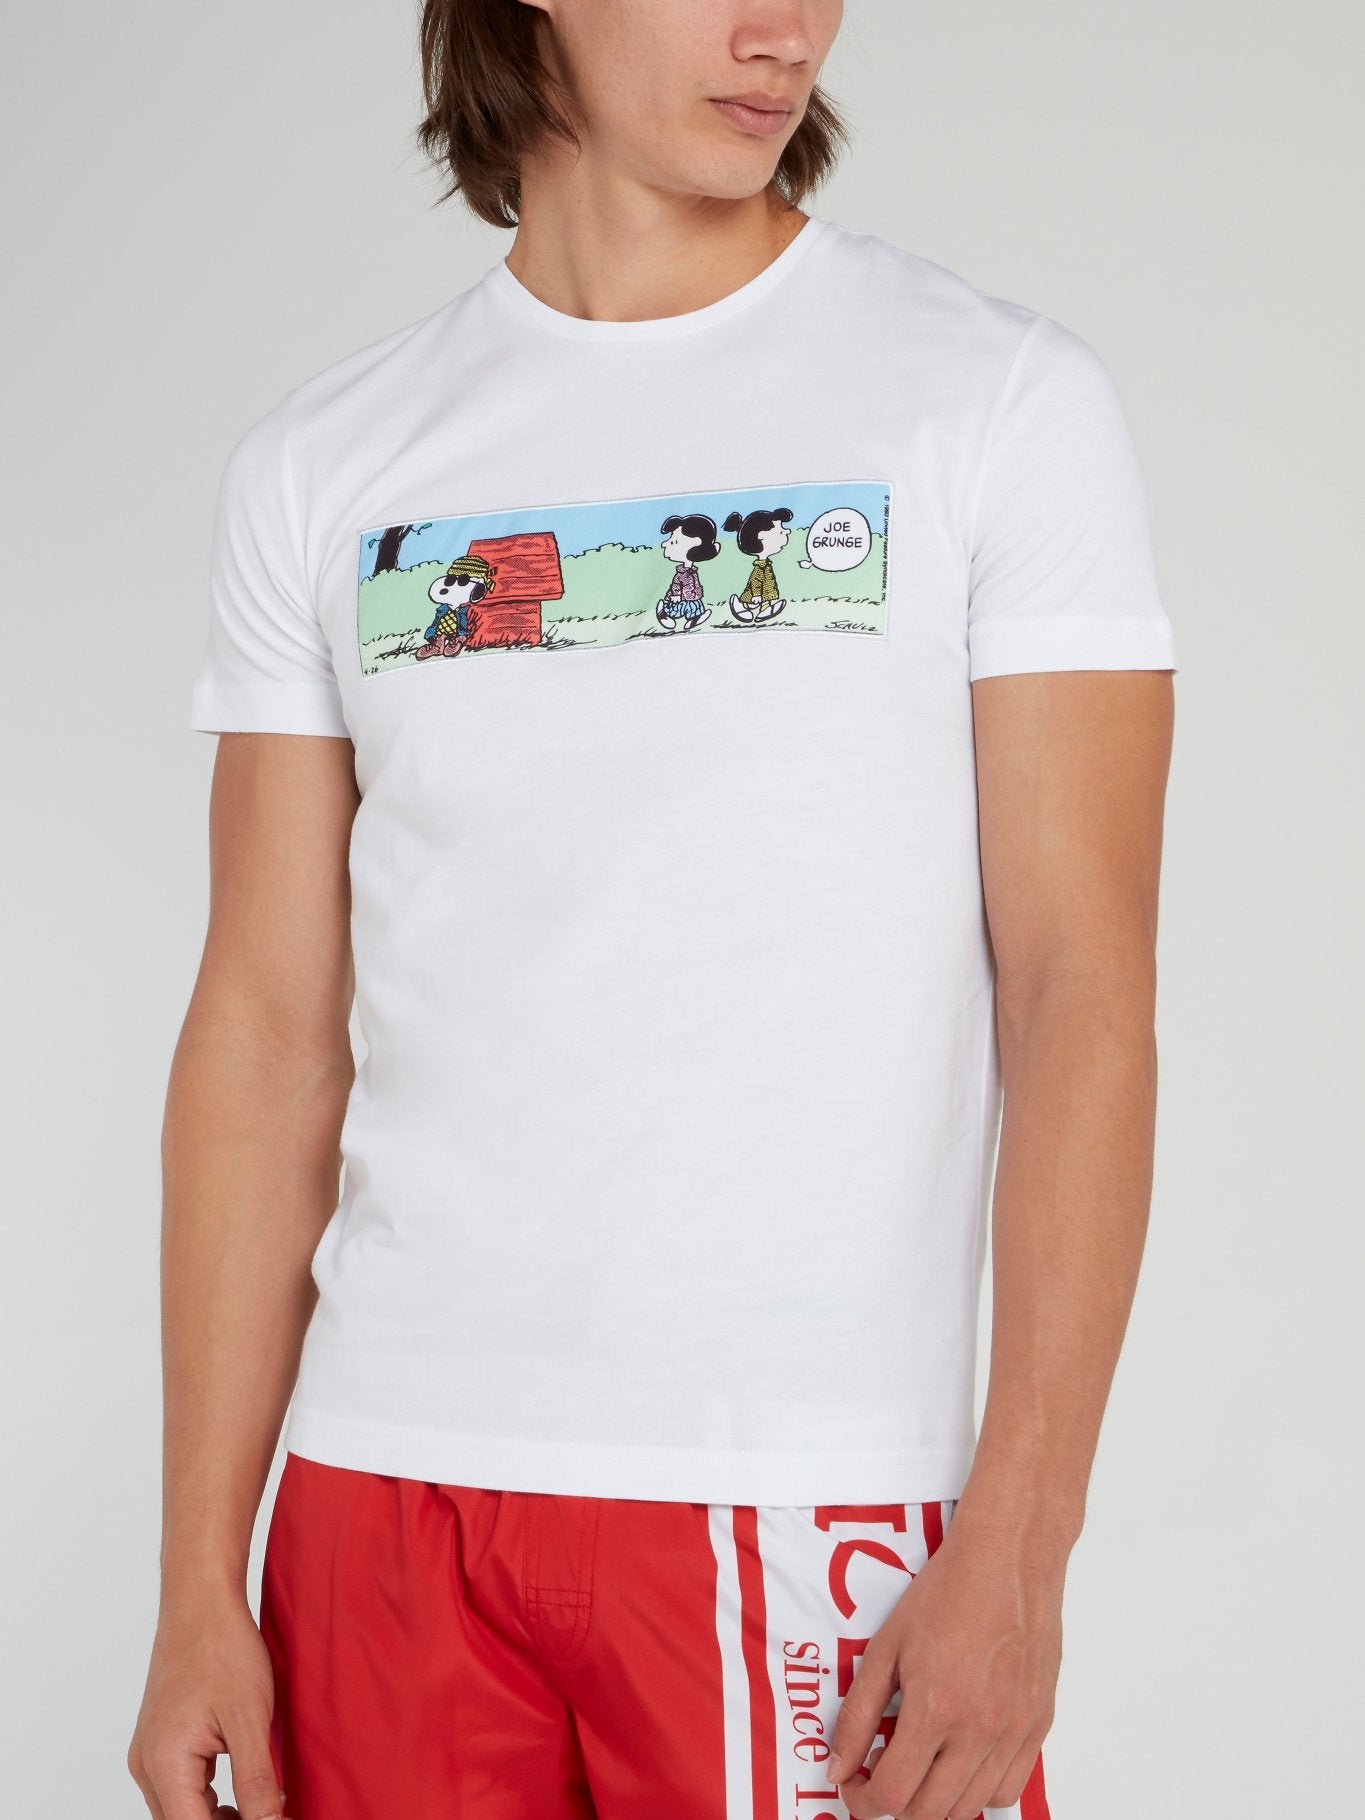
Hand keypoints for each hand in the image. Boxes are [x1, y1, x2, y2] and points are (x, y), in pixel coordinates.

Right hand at [127, 1593, 288, 1819]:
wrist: (201, 1601)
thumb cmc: (223, 1649)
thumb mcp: (250, 1719)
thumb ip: (257, 1781)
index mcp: (163, 1764)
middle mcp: (146, 1764)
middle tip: (271, 1813)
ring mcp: (149, 1752)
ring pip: (180, 1810)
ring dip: (218, 1816)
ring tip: (263, 1804)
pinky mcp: (159, 1740)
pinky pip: (180, 1787)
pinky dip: (208, 1797)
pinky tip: (243, 1786)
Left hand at [825, 1520, 1062, 1818]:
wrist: (1007, 1560)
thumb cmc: (949, 1591)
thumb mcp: (886, 1647)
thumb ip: (858, 1713)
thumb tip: (839, 1765)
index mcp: (937, 1709)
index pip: (894, 1794)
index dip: (864, 1801)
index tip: (854, 1787)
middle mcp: (980, 1730)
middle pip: (931, 1812)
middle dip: (895, 1805)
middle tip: (880, 1776)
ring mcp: (1014, 1732)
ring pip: (972, 1808)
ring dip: (936, 1802)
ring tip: (919, 1768)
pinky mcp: (1038, 1726)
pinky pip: (1009, 1788)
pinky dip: (979, 1790)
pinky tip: (960, 1762)